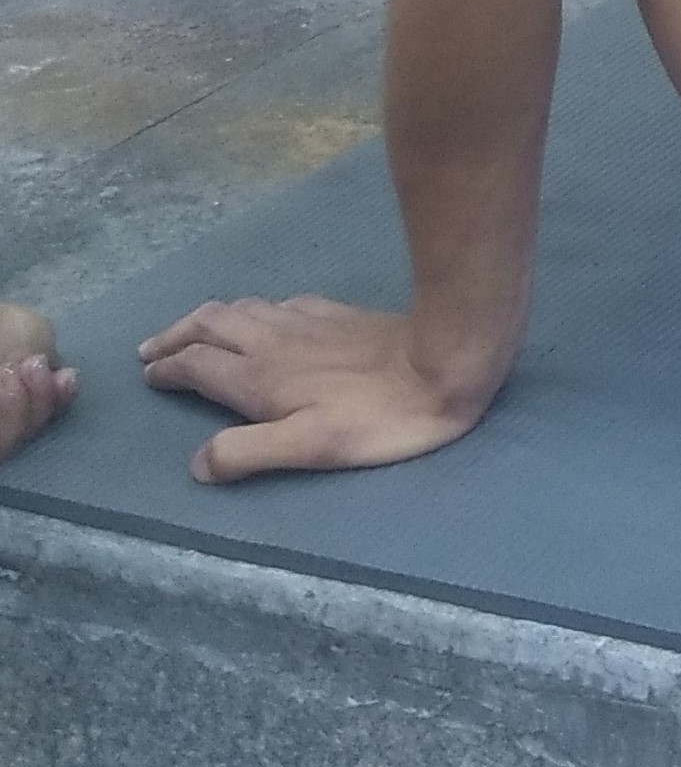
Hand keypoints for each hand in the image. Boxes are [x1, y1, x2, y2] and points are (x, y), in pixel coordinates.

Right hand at [138, 297, 491, 484]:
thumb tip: (197, 464)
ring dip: (208, 319)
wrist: (446, 361)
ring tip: (196, 331)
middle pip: (208, 325)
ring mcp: (306, 319)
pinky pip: (280, 303)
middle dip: (175, 336)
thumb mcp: (309, 447)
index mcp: (256, 376)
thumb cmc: (377, 416)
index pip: (193, 365)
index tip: (148, 376)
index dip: (166, 370)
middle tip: (153, 350)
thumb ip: (246, 453)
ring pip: (241, 308)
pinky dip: (255, 310)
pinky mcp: (338, 311)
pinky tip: (268, 317)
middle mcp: (271, 340)